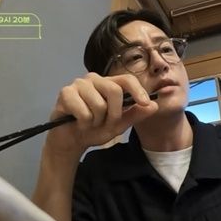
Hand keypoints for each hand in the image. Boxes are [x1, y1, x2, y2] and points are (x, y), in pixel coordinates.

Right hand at [44, 72, 158, 157]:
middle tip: (105, 123)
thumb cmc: (94, 129)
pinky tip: (79, 122)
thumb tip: (154, 105)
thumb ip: (135, 115)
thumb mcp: (119, 125)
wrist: (72, 140)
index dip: (137, 90)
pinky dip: (84, 123)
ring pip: (98, 104)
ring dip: (96, 121)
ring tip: (90, 123)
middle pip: (114, 91)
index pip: (126, 79)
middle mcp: (94, 79)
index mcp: (108, 84)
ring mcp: (78, 84)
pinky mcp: (65, 93)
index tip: (145, 103)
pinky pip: (83, 111)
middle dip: (113, 114)